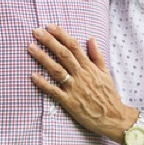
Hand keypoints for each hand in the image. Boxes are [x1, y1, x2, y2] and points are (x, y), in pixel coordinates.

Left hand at [28, 25, 135, 140]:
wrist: (113, 118)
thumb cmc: (109, 95)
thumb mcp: (106, 73)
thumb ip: (97, 56)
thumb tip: (91, 39)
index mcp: (89, 67)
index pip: (74, 46)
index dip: (61, 35)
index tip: (50, 26)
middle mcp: (81, 75)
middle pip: (63, 54)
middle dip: (49, 41)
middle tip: (36, 31)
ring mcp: (74, 88)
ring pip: (56, 69)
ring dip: (43, 57)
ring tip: (31, 47)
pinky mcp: (69, 102)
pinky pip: (53, 91)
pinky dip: (43, 83)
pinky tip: (32, 75)